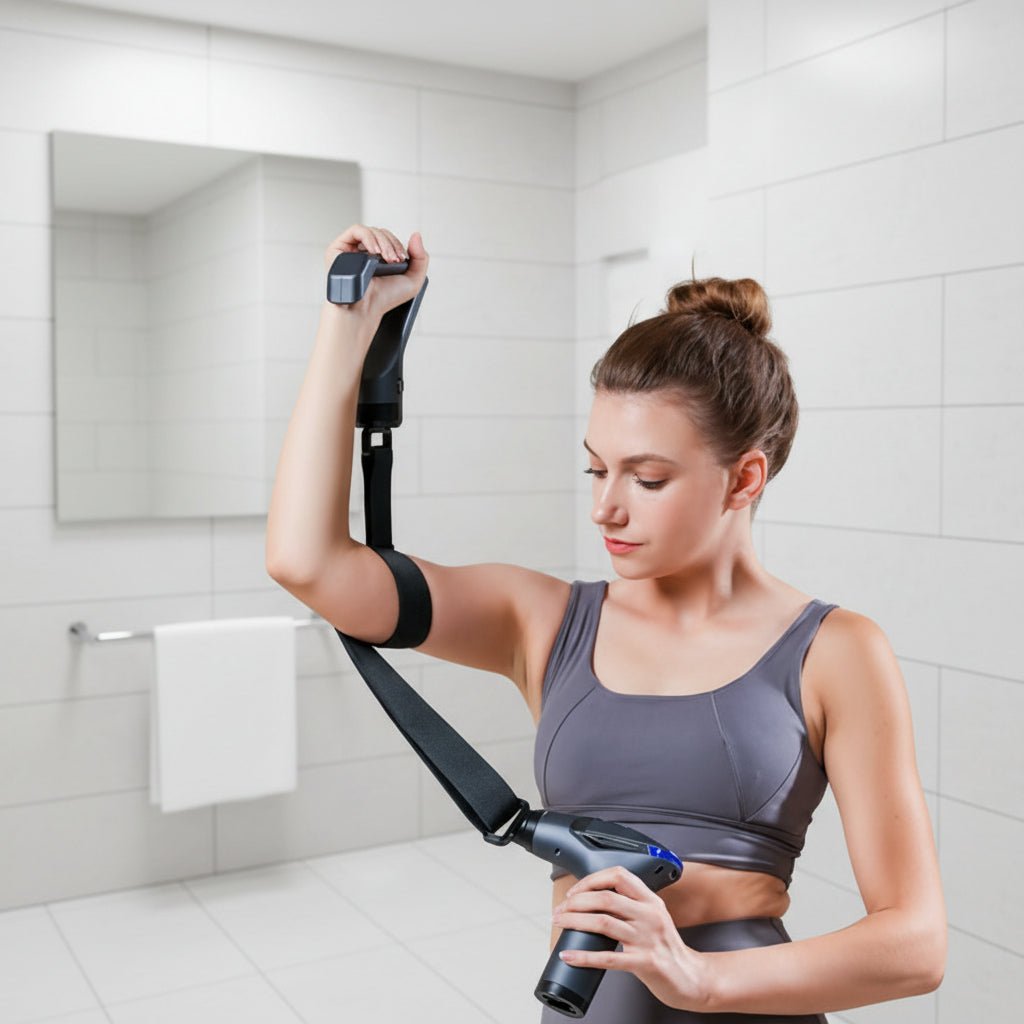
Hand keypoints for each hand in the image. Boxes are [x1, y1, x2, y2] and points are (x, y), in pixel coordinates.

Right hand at [323, 224, 428, 323]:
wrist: (367, 308)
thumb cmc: (385, 299)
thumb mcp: (413, 280)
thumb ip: (421, 258)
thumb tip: (416, 234)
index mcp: (378, 259)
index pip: (388, 239)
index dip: (397, 245)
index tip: (402, 259)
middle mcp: (363, 253)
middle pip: (381, 233)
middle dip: (392, 244)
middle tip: (394, 260)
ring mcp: (350, 250)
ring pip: (371, 231)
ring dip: (383, 242)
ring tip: (386, 259)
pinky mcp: (338, 248)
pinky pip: (356, 230)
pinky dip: (369, 237)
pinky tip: (374, 251)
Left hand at [553, 865, 711, 1011]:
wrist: (689, 978)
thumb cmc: (667, 948)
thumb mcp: (653, 917)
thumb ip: (630, 905)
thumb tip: (592, 900)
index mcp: (650, 900)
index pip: (619, 875)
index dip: (592, 880)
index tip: (575, 891)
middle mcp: (649, 915)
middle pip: (605, 898)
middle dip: (576, 902)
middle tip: (560, 910)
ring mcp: (647, 939)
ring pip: (603, 922)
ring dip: (575, 922)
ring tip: (560, 924)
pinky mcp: (645, 963)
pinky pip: (609, 958)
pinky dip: (584, 957)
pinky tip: (570, 956)